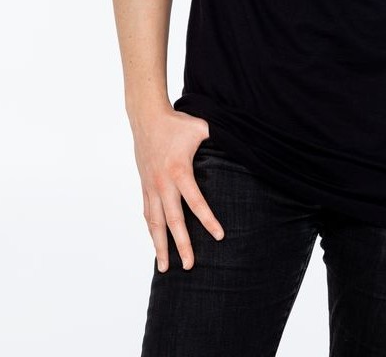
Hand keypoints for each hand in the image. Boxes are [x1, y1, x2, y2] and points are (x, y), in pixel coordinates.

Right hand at [133, 108, 225, 272]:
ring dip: (160, 246)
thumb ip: (218, 138)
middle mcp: (163, 184)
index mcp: (180, 171)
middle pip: (173, 221)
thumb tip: (240, 140)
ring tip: (165, 268)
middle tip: (190, 266)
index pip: (195, 202)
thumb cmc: (177, 123)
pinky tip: (156, 242)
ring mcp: (151, 187)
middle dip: (182, 245)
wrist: (147, 117)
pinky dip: (152, 230)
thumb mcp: (201, 128)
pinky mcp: (144, 186)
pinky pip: (148, 213)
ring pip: (155, 223)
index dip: (208, 221)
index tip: (219, 237)